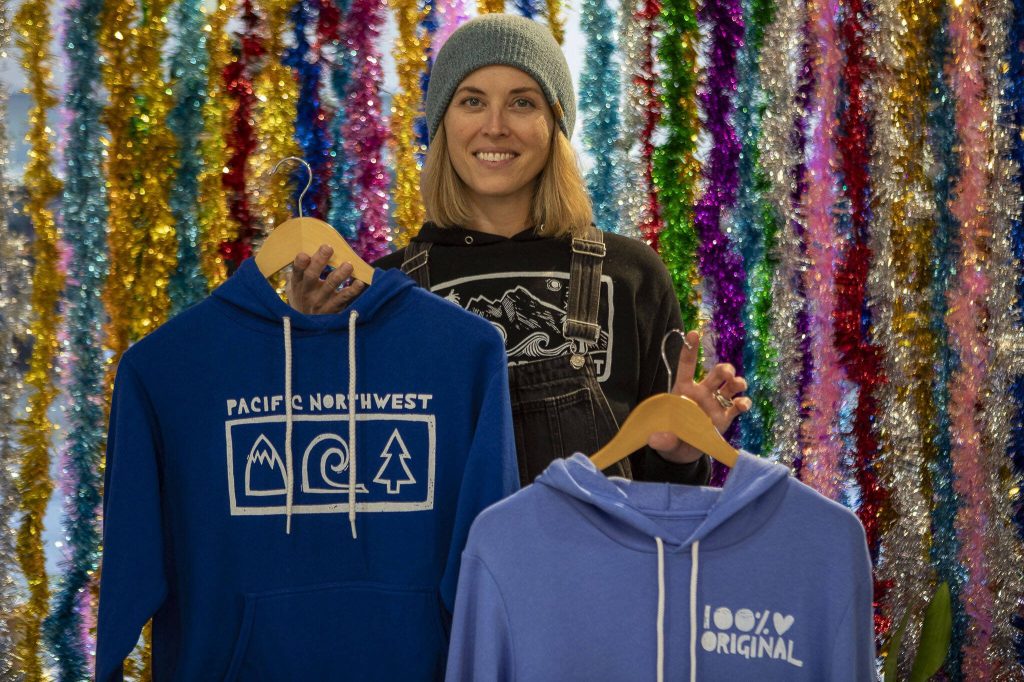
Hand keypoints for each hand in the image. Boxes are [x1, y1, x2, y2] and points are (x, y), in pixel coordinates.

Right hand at [286, 244, 365, 314]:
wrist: (306, 327)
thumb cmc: (301, 300)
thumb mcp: (293, 288)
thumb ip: (296, 272)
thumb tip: (301, 251)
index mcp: (297, 284)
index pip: (296, 272)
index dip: (299, 264)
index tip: (304, 255)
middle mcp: (308, 292)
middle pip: (312, 276)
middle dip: (319, 261)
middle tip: (328, 247)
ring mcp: (321, 301)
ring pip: (330, 286)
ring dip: (339, 275)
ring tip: (348, 265)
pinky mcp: (334, 308)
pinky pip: (343, 299)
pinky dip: (352, 291)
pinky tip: (359, 283)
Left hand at [647, 330, 751, 463]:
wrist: (683, 454)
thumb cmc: (671, 437)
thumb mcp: (663, 440)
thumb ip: (661, 439)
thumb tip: (655, 439)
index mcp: (683, 390)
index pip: (687, 366)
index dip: (690, 350)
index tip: (693, 334)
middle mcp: (702, 393)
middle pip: (717, 373)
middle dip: (725, 369)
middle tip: (726, 374)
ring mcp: (716, 404)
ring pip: (731, 385)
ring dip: (737, 382)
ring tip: (737, 386)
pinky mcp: (726, 417)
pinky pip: (738, 405)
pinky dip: (743, 403)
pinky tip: (742, 405)